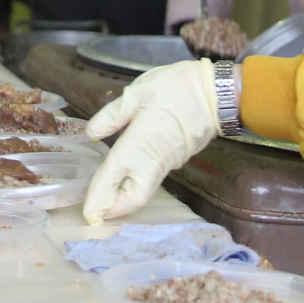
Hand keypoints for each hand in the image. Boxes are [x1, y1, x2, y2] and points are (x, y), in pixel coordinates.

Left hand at [80, 60, 220, 224]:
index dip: (97, 197)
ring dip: (124, 199)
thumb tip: (92, 133)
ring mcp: (167, 163)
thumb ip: (112, 116)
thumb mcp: (138, 93)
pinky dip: (136, 187)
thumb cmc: (176, 88)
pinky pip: (152, 180)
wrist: (216, 94)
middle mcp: (153, 161)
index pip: (112, 177)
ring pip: (143, 192)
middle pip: (133, 198)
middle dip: (114, 209)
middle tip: (95, 212)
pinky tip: (125, 179)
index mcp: (138, 144)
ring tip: (105, 199)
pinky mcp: (177, 159)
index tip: (87, 214)